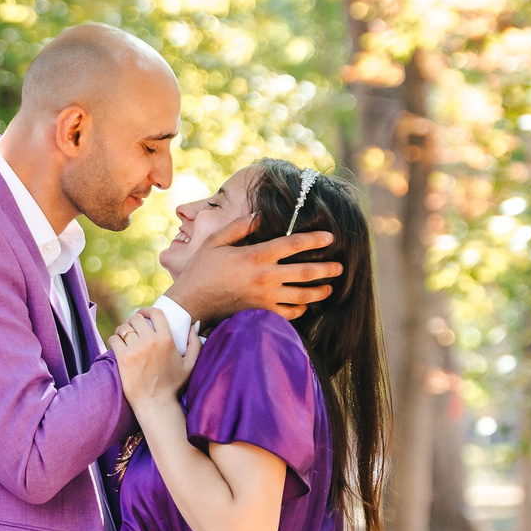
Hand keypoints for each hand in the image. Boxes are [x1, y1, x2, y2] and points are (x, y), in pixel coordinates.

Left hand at [111, 307, 200, 408]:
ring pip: (124, 327)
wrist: (155, 403)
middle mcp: (150, 342)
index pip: (155, 313)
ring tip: (125, 335)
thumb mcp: (190, 364)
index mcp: (166, 340)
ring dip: (123, 329)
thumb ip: (195, 343)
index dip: (147, 310)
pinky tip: (118, 344)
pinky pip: (114, 338)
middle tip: (133, 327)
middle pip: (136, 318)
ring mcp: (135, 350)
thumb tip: (193, 325)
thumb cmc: (174, 385)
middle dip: (134, 320)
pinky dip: (114, 339)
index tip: (143, 314)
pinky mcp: (122, 358)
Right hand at [167, 219, 339, 321]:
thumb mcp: (214, 241)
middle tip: (340, 266)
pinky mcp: (261, 312)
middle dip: (327, 269)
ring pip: (302, 295)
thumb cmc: (201, 270)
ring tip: (329, 287)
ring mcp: (265, 297)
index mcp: (255, 256)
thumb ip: (238, 227)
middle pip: (305, 272)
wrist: (191, 303)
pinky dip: (300, 309)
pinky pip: (289, 314)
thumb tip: (258, 216)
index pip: (292, 245)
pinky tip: (304, 305)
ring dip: (319, 291)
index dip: (314, 239)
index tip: (330, 237)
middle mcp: (265, 277)